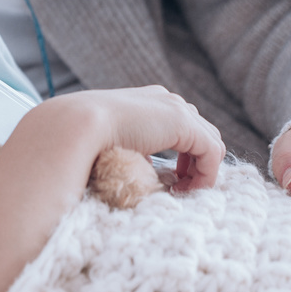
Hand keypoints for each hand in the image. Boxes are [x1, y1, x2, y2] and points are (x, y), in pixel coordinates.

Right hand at [78, 86, 225, 193]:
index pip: (185, 128)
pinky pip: (212, 152)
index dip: (186, 158)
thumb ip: (140, 153)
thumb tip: (152, 174)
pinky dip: (206, 174)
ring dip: (202, 170)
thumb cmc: (89, 140)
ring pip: (211, 142)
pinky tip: (186, 189)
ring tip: (183, 191)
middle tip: (180, 187)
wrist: (78, 126)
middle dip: (197, 164)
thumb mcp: (120, 145)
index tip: (171, 181)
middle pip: (203, 134)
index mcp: (150, 101)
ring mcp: (177, 108)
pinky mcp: (184, 123)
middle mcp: (167, 100)